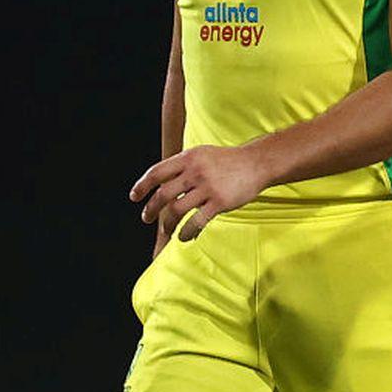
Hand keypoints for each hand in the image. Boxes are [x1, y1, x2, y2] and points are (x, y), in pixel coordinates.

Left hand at [130, 143, 271, 240]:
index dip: (142, 185)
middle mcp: (195, 172)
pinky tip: (184, 237)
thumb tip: (162, 181)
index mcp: (188, 158)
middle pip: (163, 194)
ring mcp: (207, 187)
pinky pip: (197, 222)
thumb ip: (183, 166)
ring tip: (167, 230)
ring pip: (177, 210)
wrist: (257, 163)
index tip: (134, 197)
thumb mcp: (202, 154)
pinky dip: (187, 232)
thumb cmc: (228, 161)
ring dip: (168, 224)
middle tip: (146, 218)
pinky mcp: (220, 202)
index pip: (157, 172)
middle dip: (151, 209)